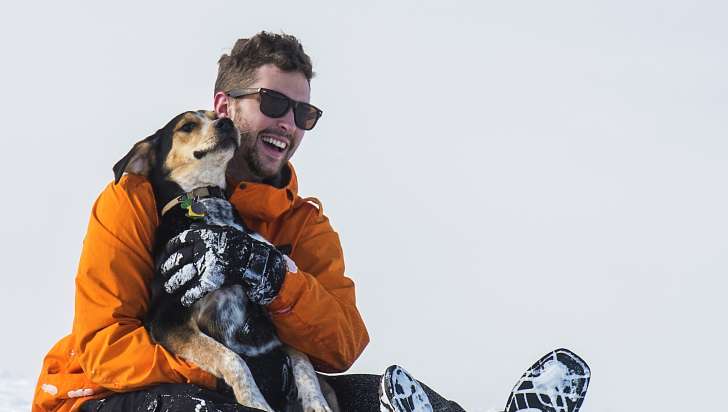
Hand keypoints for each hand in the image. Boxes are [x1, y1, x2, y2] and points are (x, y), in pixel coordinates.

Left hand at [159, 224, 287, 305]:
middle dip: (168, 268)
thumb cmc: (238, 244)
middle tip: (164, 273)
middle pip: (177, 260)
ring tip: (169, 288)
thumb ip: (205, 229)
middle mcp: (199, 251)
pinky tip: (184, 301)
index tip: (167, 253)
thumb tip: (191, 224)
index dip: (171, 248)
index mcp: (201, 237)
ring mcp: (203, 266)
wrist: (253, 257)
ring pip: (181, 276)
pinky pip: (194, 291)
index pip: (179, 241)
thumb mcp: (221, 230)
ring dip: (173, 283)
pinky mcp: (209, 281)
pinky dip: (188, 297)